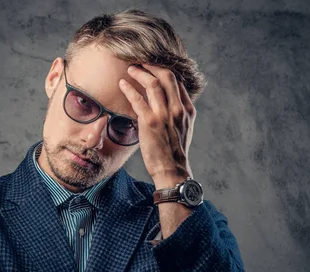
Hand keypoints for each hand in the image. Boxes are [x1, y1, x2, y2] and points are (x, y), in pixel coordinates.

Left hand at [118, 64, 196, 180]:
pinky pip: (138, 99)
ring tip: (130, 70)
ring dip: (140, 73)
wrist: (172, 170)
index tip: (153, 67)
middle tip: (141, 62)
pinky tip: (122, 84)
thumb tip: (168, 100)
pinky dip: (129, 89)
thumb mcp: (184, 129)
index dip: (164, 70)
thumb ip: (178, 112)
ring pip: (153, 83)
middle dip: (152, 65)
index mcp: (187, 109)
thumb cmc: (174, 152)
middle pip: (167, 76)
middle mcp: (178, 109)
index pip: (177, 81)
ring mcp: (164, 115)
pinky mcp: (150, 122)